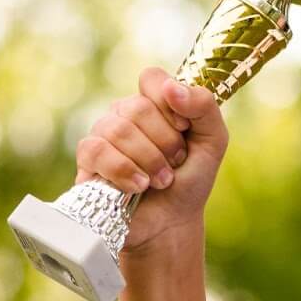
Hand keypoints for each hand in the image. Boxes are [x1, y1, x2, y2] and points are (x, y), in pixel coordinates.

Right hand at [73, 66, 228, 254]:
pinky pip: (97, 151)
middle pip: (138, 107)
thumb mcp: (213, 142)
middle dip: (166, 142)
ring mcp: (102, 134)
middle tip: (175, 163)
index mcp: (154, 103)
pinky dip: (125, 171)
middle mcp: (124, 114)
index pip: (151, 78)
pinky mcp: (87, 160)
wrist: (171, 222)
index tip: (184, 128)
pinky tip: (138, 186)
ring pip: (118, 129)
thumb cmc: (190, 180)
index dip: (170, 104)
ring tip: (161, 180)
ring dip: (149, 161)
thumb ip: (204, 108)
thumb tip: (172, 88)